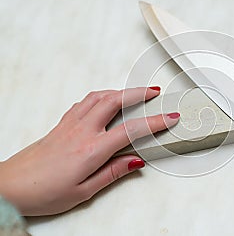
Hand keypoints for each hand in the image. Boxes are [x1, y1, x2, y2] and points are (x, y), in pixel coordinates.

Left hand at [0, 87, 179, 215]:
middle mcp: (82, 130)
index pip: (131, 129)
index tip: (170, 117)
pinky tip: (105, 101)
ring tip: (134, 92)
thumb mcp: (84, 191)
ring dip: (120, 90)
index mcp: (91, 149)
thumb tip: (135, 161)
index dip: (155, 121)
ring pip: (99, 96)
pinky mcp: (62, 123)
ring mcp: (71, 123)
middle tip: (155, 92)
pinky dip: (102, 96)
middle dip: (139, 93)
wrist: (11, 185)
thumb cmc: (44, 191)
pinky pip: (85, 101)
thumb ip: (113, 173)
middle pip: (115, 100)